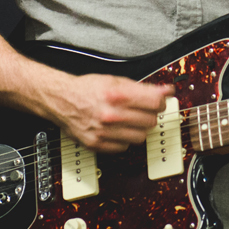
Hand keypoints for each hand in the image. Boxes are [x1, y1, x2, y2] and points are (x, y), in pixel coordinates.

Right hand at [49, 73, 173, 152]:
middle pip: (150, 121)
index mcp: (117, 95)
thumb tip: (166, 91)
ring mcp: (103, 131)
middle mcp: (110, 115)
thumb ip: (143, 88)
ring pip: (140, 137)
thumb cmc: (88, 89)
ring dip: (139, 129)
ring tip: (130, 120)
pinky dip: (124, 140)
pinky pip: (124, 147)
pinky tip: (118, 130)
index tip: (161, 100)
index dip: (161, 101)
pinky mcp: (97, 144)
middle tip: (144, 110)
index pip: (155, 103)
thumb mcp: (116, 80)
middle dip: (150, 115)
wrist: (61, 100)